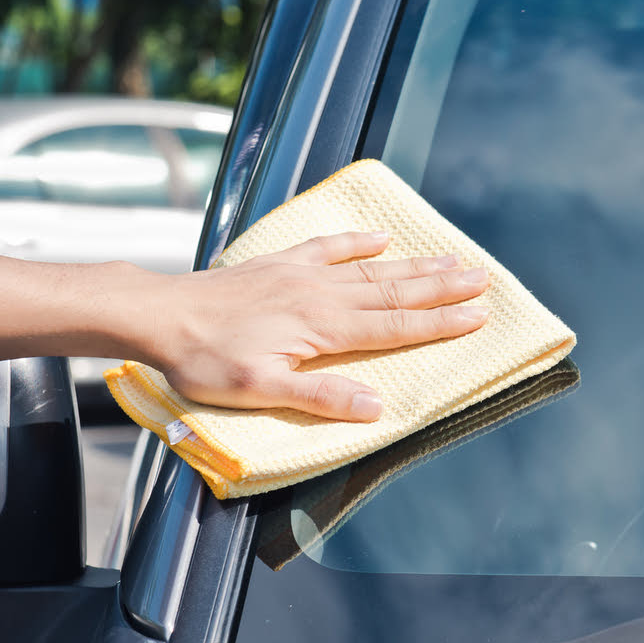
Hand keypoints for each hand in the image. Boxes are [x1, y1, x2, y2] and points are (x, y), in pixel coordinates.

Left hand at [146, 232, 489, 420]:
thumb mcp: (261, 392)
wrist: (159, 315)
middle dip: (442, 286)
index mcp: (323, 328)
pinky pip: (328, 247)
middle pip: (395, 290)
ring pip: (372, 268)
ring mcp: (301, 274)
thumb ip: (321, 398)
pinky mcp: (279, 264)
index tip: (479, 316)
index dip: (440, 323)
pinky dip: (357, 241)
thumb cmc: (205, 360)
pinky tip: (380, 236)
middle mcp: (321, 294)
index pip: (395, 326)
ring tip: (453, 258)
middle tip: (483, 278)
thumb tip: (377, 406)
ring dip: (415, 265)